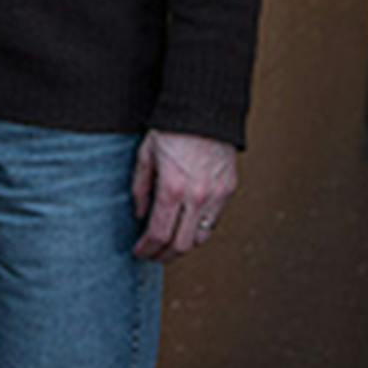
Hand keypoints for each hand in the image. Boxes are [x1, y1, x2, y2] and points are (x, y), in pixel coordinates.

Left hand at [130, 129, 237, 262]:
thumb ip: (140, 188)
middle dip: (163, 256)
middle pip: (181, 244)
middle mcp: (196, 197)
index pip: (158, 234)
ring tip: (168, 245)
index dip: (146, 249)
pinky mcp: (228, 191)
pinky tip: (187, 228)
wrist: (204, 112)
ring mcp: (216, 196)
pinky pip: (214, 221)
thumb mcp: (144, 156)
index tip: (139, 252)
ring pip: (201, 237)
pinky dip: (199, 230)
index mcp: (172, 188)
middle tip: (152, 256)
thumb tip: (139, 213)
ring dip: (183, 246)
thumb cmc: (172, 130)